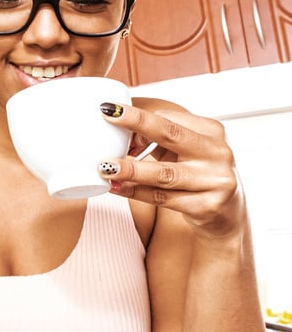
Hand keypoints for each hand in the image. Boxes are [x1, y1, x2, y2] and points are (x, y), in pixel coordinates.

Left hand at [97, 99, 245, 238]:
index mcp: (212, 132)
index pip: (170, 119)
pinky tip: (116, 188)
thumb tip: (121, 136)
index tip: (111, 116)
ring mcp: (215, 181)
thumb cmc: (197, 174)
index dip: (139, 120)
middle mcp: (218, 153)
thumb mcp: (186, 151)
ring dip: (130, 169)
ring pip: (163, 173)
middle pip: (170, 135)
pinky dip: (135, 192)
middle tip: (107, 116)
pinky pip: (162, 199)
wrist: (227, 216)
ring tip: (104, 167)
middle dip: (137, 123)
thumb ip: (159, 140)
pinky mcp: (207, 207)